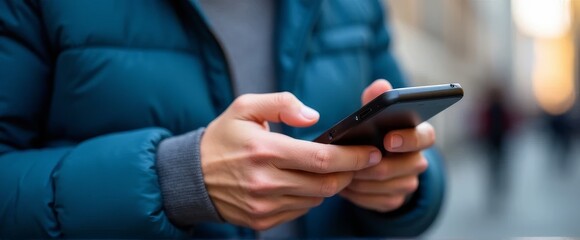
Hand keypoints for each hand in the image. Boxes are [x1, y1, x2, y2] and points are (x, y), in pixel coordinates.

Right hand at [201, 92, 381, 229]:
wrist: (191, 176)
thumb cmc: (222, 138)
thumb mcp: (244, 107)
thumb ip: (282, 103)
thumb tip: (314, 116)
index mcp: (265, 150)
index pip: (322, 158)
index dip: (353, 157)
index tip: (371, 152)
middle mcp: (266, 182)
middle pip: (326, 184)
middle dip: (350, 173)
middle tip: (362, 162)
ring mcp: (264, 205)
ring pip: (315, 199)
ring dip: (330, 185)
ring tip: (333, 170)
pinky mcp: (262, 220)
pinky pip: (299, 211)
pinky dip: (310, 197)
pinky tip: (306, 183)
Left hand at [339, 80, 433, 211]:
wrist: (370, 162)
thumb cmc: (373, 132)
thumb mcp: (373, 114)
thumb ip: (376, 99)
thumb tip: (380, 85)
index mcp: (418, 135)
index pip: (425, 137)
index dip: (409, 139)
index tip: (388, 139)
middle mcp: (418, 160)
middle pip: (406, 165)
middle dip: (377, 163)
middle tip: (352, 161)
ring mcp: (408, 182)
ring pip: (389, 185)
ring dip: (364, 179)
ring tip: (343, 172)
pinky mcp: (395, 199)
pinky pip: (379, 201)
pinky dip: (360, 195)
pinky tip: (346, 187)